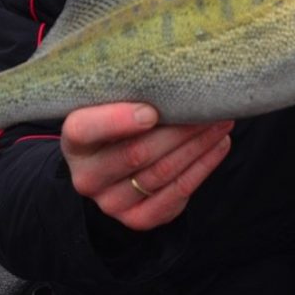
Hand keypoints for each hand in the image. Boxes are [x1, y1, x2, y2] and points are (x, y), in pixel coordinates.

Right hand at [61, 103, 232, 230]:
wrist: (112, 164)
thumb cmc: (117, 120)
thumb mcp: (109, 104)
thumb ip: (129, 93)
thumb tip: (175, 75)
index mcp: (74, 142)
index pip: (84, 130)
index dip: (117, 121)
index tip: (151, 111)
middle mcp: (87, 176)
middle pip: (136, 153)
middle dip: (179, 130)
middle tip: (209, 107)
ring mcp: (110, 203)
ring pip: (161, 173)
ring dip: (198, 146)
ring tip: (220, 122)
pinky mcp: (137, 219)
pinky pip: (176, 195)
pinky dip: (202, 168)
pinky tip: (218, 145)